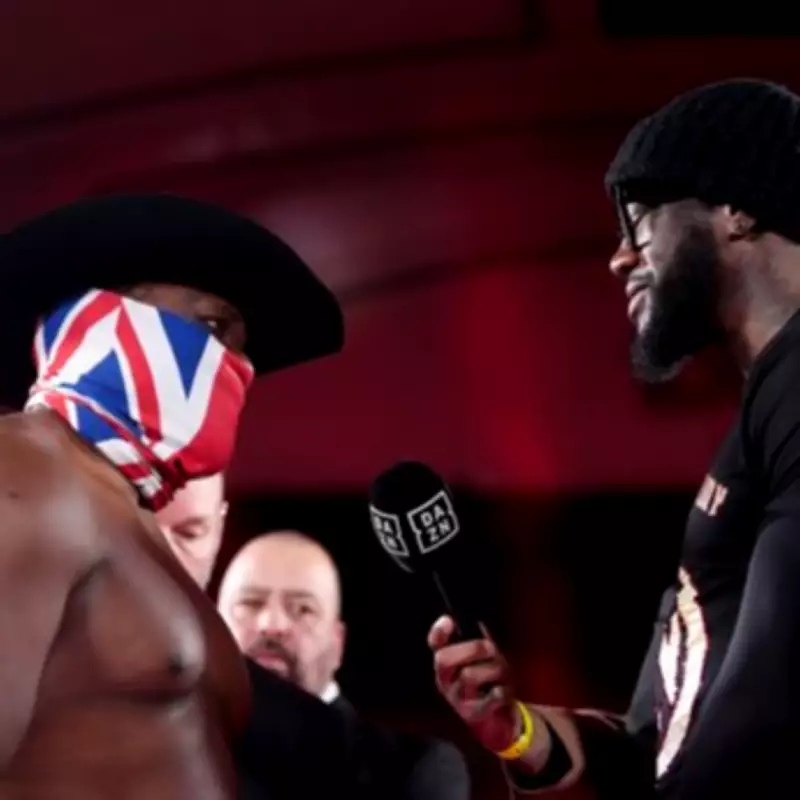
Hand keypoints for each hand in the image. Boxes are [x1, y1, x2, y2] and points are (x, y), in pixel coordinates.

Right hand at [428, 615, 519, 752]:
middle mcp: (446, 682)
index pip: (434, 645)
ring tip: (503, 672)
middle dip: (471, 649)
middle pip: (444, 660)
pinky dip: (500, 691)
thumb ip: (479, 643)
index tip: (448, 620)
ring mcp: (458, 699)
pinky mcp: (474, 715)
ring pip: (468, 675)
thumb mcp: (484, 661)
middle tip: (491, 648)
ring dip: (492, 669)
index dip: (438, 632)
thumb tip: (479, 626)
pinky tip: (503, 691)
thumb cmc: (490, 685)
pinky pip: (488, 698)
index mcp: (447, 665)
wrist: (498, 724)